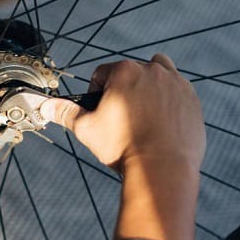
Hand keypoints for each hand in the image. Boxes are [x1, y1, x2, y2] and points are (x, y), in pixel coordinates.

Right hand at [41, 55, 204, 173]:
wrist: (163, 169)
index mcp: (125, 72)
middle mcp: (153, 71)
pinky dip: (169, 102)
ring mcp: (176, 84)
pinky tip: (161, 123)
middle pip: (131, 72)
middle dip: (124, 90)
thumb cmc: (124, 148)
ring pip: (159, 75)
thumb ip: (66, 112)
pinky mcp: (192, 100)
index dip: (97, 92)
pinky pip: (178, 93)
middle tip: (121, 117)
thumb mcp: (87, 129)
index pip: (102, 73)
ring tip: (143, 113)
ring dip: (149, 88)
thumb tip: (46, 106)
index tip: (101, 111)